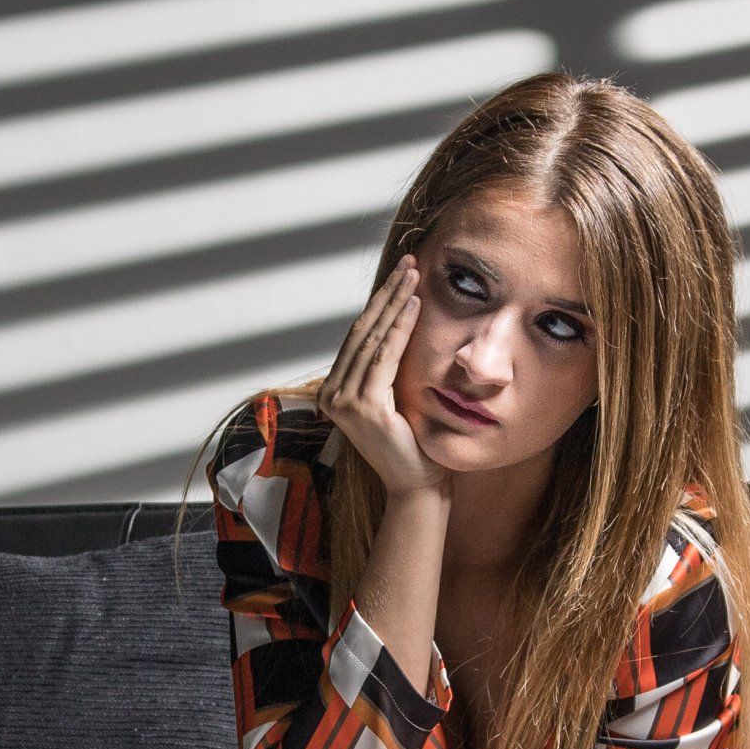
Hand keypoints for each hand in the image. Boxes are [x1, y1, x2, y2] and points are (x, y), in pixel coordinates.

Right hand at [317, 253, 447, 499]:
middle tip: (409, 263)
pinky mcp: (362, 407)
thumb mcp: (395, 397)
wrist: (417, 485)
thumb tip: (395, 326)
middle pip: (362, 331)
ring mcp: (343, 401)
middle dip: (387, 293)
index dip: (379, 303)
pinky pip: (384, 356)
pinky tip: (414, 305)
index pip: (358, 337)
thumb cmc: (413, 444)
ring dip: (395, 302)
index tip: (401, 275)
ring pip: (372, 338)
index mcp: (335, 391)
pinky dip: (399, 327)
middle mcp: (332, 394)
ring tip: (414, 275)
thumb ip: (385, 369)